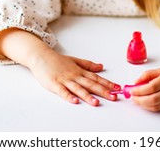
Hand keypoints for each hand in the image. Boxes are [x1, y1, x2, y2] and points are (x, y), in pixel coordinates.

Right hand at [0, 28, 119, 106]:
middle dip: (103, 91)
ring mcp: (64, 80)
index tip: (117, 88)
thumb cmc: (57, 60)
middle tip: (113, 97)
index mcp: (80, 71)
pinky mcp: (54, 84)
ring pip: (78, 89)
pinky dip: (68, 96)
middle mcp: (74, 75)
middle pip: (90, 84)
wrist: (41, 56)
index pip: (96, 78)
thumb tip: (101, 66)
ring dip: (87, 96)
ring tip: (96, 102)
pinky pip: (62, 91)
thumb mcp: (75, 60)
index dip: (107, 83)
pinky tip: (75, 101)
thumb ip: (88, 65)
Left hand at [130, 51, 159, 111]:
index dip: (139, 90)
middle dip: (140, 100)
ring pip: (157, 106)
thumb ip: (149, 75)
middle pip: (153, 99)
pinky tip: (146, 103)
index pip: (151, 87)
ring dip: (144, 105)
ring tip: (137, 100)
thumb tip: (136, 82)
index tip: (131, 90)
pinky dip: (152, 107)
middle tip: (133, 97)